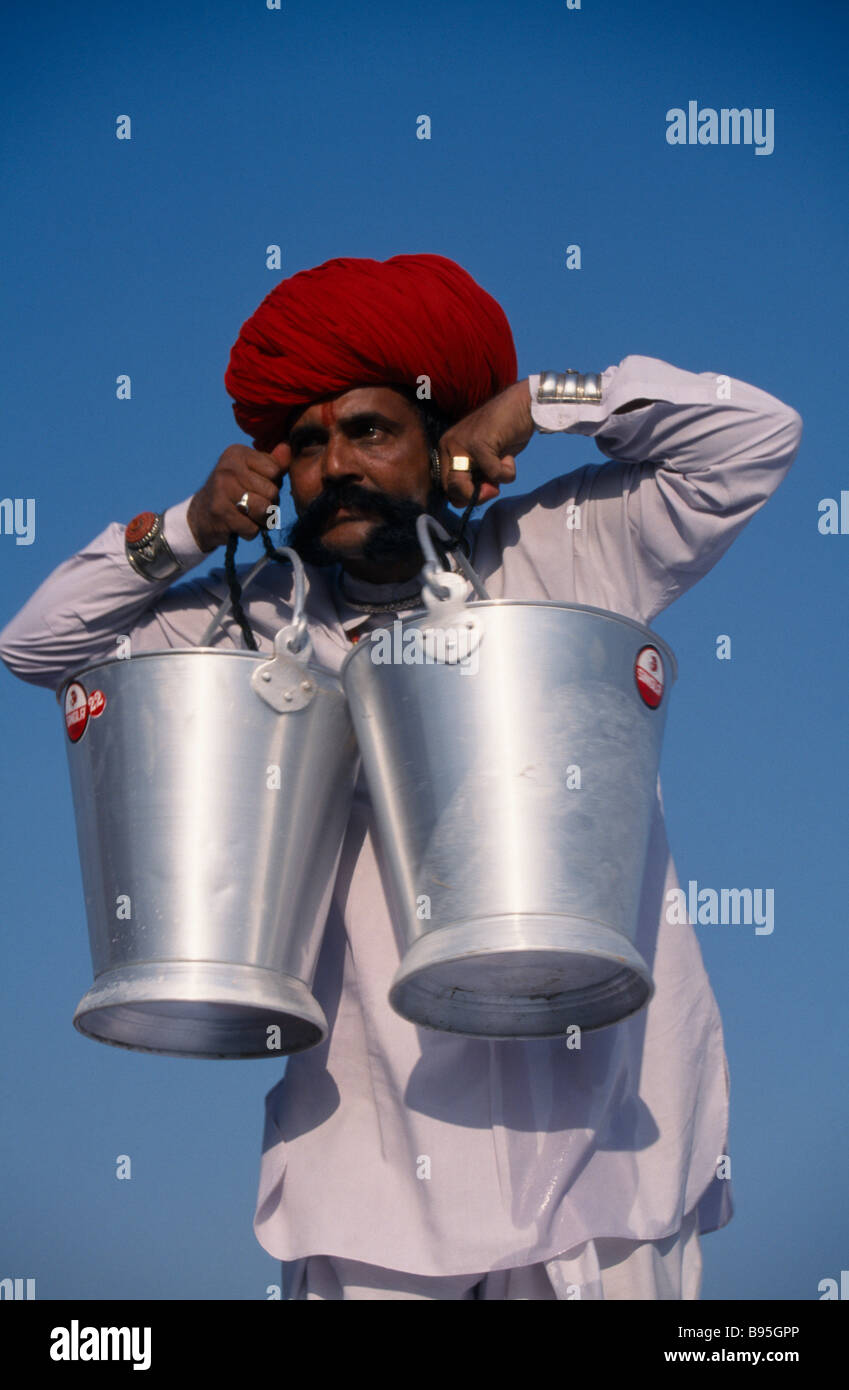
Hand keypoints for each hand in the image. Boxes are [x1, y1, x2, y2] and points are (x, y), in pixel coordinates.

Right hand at [187, 442, 290, 552]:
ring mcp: (222, 490)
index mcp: (237, 453)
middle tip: (254, 505)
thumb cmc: (234, 491)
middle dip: (270, 504)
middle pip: (272, 492)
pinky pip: (253, 528)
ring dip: (262, 520)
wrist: (200, 515)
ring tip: (250, 516)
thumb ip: (274, 462)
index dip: (273, 484)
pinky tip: (239, 525)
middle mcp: (228, 468)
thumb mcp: (252, 471)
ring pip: (265, 510)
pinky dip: (250, 532)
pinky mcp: (221, 513)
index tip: (258, 487)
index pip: (276, 471)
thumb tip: (288, 447)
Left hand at [437, 379, 533, 506]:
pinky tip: (509, 455)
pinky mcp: (478, 443)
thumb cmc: (505, 434)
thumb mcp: (486, 460)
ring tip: (502, 466)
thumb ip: (475, 478)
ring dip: (490, 486)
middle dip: (474, 496)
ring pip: (465, 486)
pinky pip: (493, 474)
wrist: (522, 405)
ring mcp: (462, 443)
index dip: (464, 497)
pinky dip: (507, 472)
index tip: (483, 493)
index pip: (446, 486)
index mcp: (447, 449)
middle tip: (493, 489)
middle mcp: (449, 445)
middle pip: (451, 489)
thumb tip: (464, 503)